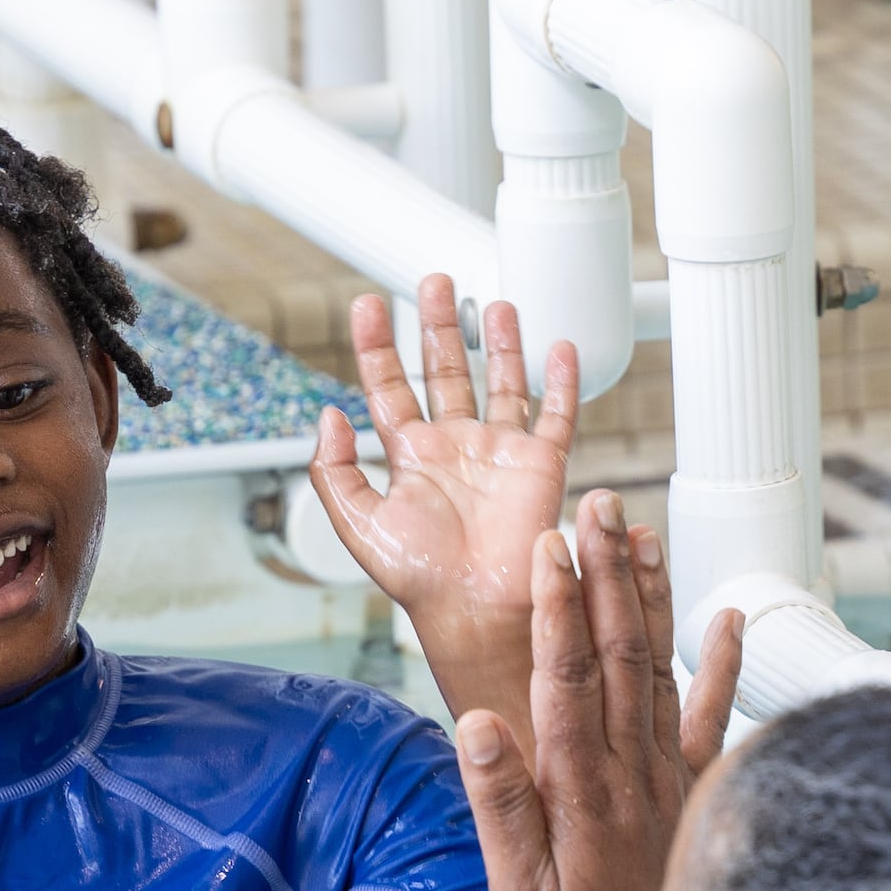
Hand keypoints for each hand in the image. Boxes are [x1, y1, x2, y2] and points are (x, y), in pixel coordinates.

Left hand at [307, 276, 579, 736]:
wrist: (475, 609)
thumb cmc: (420, 578)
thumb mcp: (357, 525)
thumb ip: (333, 471)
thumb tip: (328, 415)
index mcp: (411, 457)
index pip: (390, 386)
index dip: (376, 345)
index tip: (366, 307)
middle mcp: (456, 447)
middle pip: (446, 369)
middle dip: (438, 324)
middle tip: (435, 281)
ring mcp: (500, 452)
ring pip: (501, 381)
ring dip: (498, 342)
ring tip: (494, 303)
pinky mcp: (541, 465)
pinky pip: (556, 414)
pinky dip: (562, 381)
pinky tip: (561, 348)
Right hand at [457, 489, 742, 890]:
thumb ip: (499, 804)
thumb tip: (477, 723)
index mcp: (578, 789)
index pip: (564, 677)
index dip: (556, 607)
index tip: (548, 545)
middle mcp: (630, 773)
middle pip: (618, 654)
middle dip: (604, 575)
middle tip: (595, 504)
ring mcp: (668, 780)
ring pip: (662, 669)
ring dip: (650, 598)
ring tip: (640, 531)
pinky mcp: (695, 796)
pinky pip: (712, 719)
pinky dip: (723, 666)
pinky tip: (730, 616)